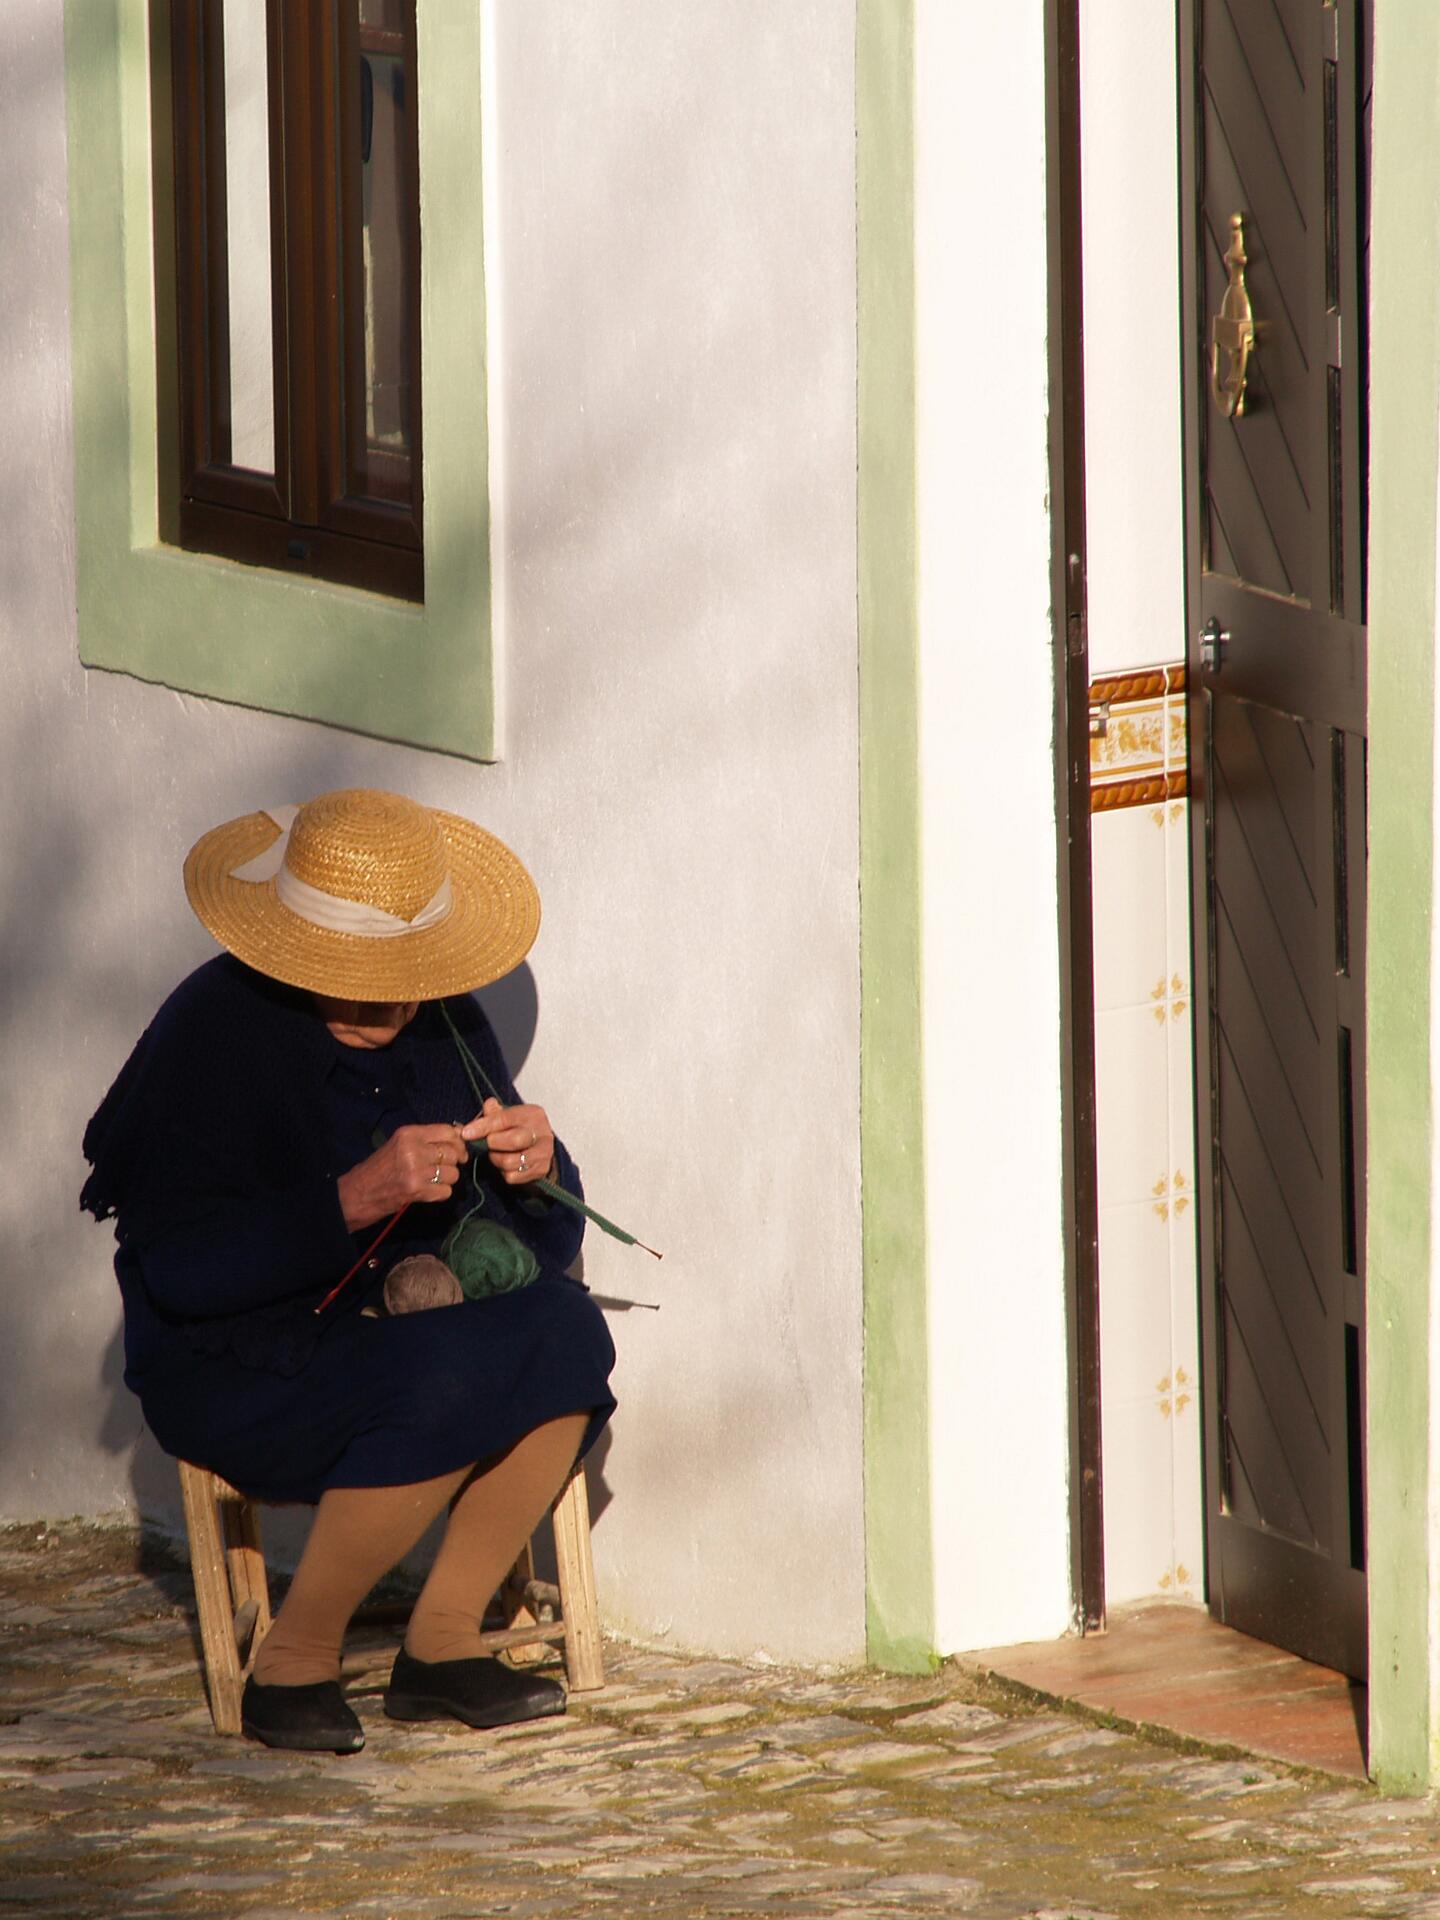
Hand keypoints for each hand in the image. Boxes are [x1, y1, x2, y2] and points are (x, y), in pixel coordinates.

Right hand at [336, 1123, 467, 1230]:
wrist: (360, 1192)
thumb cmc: (381, 1167)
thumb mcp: (401, 1144)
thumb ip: (428, 1139)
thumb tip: (461, 1135)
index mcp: (409, 1133)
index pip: (448, 1132)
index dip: (458, 1142)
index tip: (458, 1151)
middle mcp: (413, 1149)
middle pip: (453, 1153)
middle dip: (453, 1163)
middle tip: (443, 1169)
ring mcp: (416, 1171)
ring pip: (453, 1174)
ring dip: (447, 1180)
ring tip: (432, 1180)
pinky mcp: (417, 1190)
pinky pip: (446, 1191)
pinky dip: (441, 1193)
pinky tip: (428, 1191)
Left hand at [462, 1098, 555, 1185]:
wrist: (540, 1146)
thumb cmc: (520, 1129)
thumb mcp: (509, 1116)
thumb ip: (495, 1112)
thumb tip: (488, 1105)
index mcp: (533, 1114)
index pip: (506, 1119)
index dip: (484, 1126)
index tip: (467, 1133)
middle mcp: (543, 1133)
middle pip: (513, 1140)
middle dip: (493, 1144)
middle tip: (487, 1144)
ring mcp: (544, 1153)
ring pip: (510, 1162)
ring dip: (496, 1160)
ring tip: (496, 1154)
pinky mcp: (541, 1170)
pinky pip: (513, 1176)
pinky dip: (504, 1172)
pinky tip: (505, 1165)